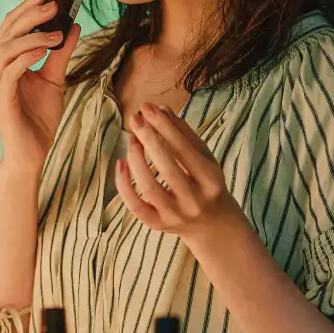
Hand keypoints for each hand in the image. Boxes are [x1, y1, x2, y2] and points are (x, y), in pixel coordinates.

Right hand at [0, 0, 80, 171]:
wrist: (33, 153)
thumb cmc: (39, 118)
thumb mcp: (54, 78)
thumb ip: (60, 53)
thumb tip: (73, 25)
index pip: (9, 27)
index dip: (26, 8)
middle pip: (6, 32)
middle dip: (31, 15)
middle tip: (54, 5)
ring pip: (7, 48)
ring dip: (34, 36)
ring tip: (57, 32)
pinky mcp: (0, 99)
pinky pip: (11, 70)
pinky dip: (29, 55)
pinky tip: (47, 48)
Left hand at [115, 102, 247, 246]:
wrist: (212, 224)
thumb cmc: (206, 182)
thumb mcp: (204, 157)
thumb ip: (184, 133)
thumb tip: (161, 108)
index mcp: (211, 180)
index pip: (184, 149)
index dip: (164, 126)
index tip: (148, 108)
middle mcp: (194, 200)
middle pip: (167, 167)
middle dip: (148, 139)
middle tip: (135, 119)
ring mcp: (175, 215)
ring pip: (149, 186)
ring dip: (135, 158)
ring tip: (131, 138)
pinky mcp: (158, 225)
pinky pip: (135, 206)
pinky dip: (124, 184)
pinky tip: (121, 164)